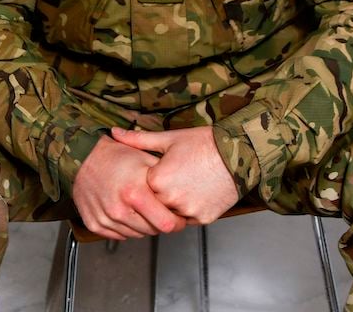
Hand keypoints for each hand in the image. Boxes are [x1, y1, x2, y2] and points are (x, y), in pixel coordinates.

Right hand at [72, 136, 185, 239]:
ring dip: (142, 225)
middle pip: (152, 231)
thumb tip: (184, 197)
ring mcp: (105, 219)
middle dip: (160, 223)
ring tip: (140, 206)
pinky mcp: (95, 224)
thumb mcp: (147, 160)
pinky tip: (125, 210)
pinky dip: (125, 226)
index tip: (177, 217)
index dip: (176, 222)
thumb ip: (166, 180)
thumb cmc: (117, 156)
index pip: (166, 224)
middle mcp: (118, 209)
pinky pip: (119, 235)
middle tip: (159, 209)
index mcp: (135, 193)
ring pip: (136, 234)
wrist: (84, 157)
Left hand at [110, 127, 237, 225]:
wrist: (238, 152)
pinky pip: (189, 219)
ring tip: (185, 184)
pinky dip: (190, 210)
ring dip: (173, 204)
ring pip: (171, 214)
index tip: (159, 170)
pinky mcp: (203, 219)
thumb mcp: (169, 138)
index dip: (149, 180)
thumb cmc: (204, 143)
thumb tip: (114, 132)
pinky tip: (197, 192)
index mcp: (157, 180)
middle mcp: (170, 200)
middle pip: (155, 204)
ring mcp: (188, 212)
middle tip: (173, 179)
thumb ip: (138, 140)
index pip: (142, 189)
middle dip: (159, 195)